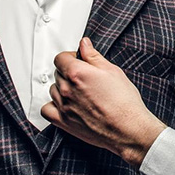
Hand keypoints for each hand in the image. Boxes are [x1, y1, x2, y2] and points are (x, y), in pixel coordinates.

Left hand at [41, 37, 167, 166]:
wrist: (128, 129)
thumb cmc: (124, 102)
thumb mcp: (112, 71)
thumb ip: (93, 56)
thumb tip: (84, 45)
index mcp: (77, 73)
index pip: (60, 58)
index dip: (70, 57)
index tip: (78, 60)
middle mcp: (67, 89)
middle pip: (57, 73)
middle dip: (68, 72)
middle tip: (84, 77)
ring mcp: (64, 106)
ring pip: (53, 90)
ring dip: (62, 88)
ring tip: (78, 92)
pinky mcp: (64, 122)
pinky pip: (46, 109)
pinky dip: (52, 105)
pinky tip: (64, 104)